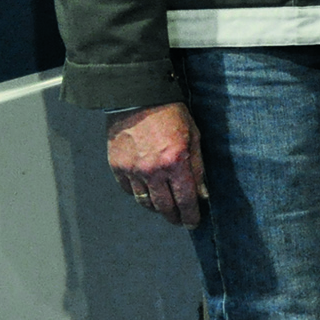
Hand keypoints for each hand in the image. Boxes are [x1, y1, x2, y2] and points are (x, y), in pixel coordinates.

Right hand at [108, 102, 207, 228]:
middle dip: (175, 217)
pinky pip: (129, 191)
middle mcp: (153, 170)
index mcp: (175, 161)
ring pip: (146, 202)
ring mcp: (132, 170)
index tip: (194, 221)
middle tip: (181, 220)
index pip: (185, 199)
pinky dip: (140, 194)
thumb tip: (202, 193)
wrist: (137, 97)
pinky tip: (148, 192)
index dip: (191, 214)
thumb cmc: (170, 113)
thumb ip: (198, 166)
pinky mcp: (117, 167)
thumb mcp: (193, 135)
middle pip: (164, 207)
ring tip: (166, 208)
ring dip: (157, 209)